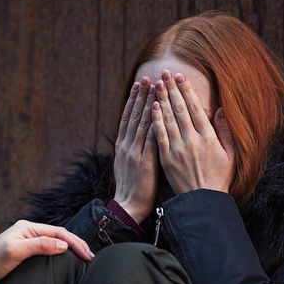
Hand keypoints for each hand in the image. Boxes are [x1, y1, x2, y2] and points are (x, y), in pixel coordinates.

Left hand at [0, 220, 93, 283]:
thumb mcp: (15, 251)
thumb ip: (39, 245)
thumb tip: (63, 245)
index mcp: (28, 227)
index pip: (58, 232)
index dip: (75, 242)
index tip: (87, 255)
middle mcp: (28, 232)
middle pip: (59, 235)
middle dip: (76, 244)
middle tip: (90, 257)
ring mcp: (26, 242)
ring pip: (54, 242)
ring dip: (69, 249)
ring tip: (83, 258)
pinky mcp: (24, 253)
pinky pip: (48, 250)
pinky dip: (60, 254)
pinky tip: (65, 261)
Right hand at [112, 76, 157, 222]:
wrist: (128, 207)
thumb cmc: (132, 187)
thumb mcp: (127, 164)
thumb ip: (133, 147)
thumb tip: (138, 134)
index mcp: (123, 145)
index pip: (128, 116)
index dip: (134, 99)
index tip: (139, 83)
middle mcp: (127, 145)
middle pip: (134, 115)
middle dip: (141, 95)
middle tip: (147, 77)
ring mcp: (135, 152)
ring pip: (142, 123)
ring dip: (148, 103)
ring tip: (154, 87)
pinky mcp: (145, 161)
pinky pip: (151, 139)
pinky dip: (155, 123)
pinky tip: (160, 111)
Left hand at [151, 70, 234, 194]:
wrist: (202, 201)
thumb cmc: (218, 178)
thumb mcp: (230, 154)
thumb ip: (225, 131)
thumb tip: (222, 109)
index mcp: (208, 137)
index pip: (195, 108)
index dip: (186, 90)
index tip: (180, 77)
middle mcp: (192, 140)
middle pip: (180, 109)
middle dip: (171, 89)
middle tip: (164, 73)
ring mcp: (178, 149)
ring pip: (168, 118)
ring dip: (162, 99)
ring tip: (156, 84)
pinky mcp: (166, 158)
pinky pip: (159, 135)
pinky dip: (156, 120)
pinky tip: (152, 107)